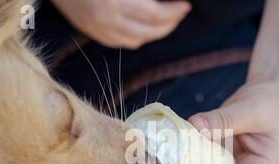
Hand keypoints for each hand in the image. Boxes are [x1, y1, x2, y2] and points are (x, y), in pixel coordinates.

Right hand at [52, 0, 190, 48]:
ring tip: (165, 23)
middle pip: (150, 32)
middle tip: (179, 14)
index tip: (185, 6)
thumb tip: (158, 1)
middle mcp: (109, 20)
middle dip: (169, 24)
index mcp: (116, 2)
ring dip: (155, 34)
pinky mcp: (93, 33)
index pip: (155, 15)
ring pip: (137, 41)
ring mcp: (100, 29)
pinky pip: (121, 43)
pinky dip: (137, 39)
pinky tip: (144, 30)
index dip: (174, 12)